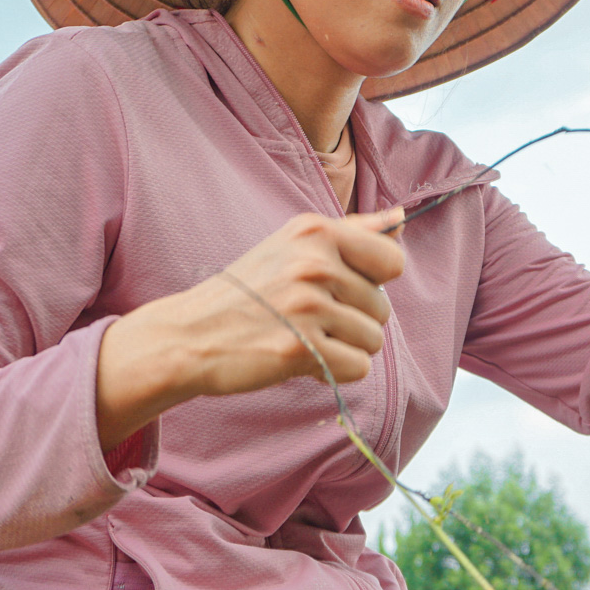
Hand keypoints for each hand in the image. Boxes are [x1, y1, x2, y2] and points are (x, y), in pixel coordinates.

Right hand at [95, 209, 406, 450]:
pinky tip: (304, 358)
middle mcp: (314, 263)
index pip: (393, 261)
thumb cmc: (247, 291)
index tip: (341, 289)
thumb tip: (400, 218)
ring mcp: (306, 305)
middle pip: (383, 307)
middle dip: (353, 320)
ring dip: (345, 347)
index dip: (374, 282)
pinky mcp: (299, 348)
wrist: (189, 334)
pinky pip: (358, 367)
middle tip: (308, 318)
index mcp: (315, 231)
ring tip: (304, 337)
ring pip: (373, 340)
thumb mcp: (292, 245)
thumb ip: (352, 231)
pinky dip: (336, 371)